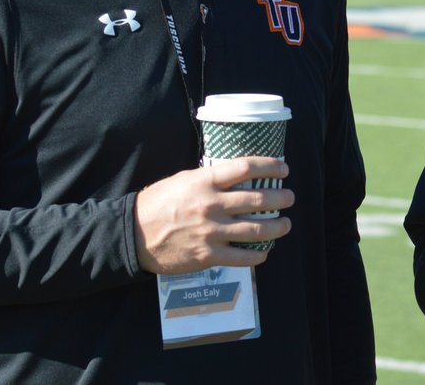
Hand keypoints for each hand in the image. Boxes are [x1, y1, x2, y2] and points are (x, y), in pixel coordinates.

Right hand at [133, 157, 294, 273]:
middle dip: (281, 198)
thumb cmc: (158, 203)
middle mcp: (211, 205)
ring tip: (285, 223)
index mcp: (204, 182)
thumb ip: (209, 179)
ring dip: (278, 226)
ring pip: (257, 229)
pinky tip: (265, 251)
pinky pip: (243, 257)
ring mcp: (211, 232)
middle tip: (290, 197)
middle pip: (258, 199)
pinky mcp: (208, 256)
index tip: (283, 169)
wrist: (134, 235)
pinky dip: (259, 254)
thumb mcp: (182, 180)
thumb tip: (236, 175)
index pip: (246, 168)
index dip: (270, 167)